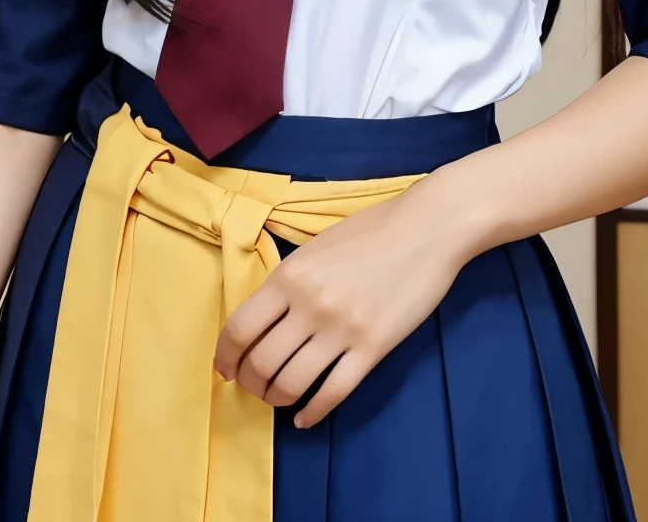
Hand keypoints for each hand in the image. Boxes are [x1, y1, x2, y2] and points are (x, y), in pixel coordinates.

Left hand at [213, 183, 466, 427]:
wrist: (424, 230)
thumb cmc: (368, 232)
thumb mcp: (314, 248)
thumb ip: (288, 282)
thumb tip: (263, 320)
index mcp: (289, 275)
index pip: (241, 328)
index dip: (225, 355)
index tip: (223, 369)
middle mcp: (309, 305)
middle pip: (262, 361)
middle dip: (250, 382)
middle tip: (253, 387)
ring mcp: (341, 330)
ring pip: (293, 382)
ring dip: (277, 398)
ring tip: (277, 398)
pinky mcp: (373, 349)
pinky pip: (334, 392)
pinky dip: (313, 412)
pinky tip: (305, 418)